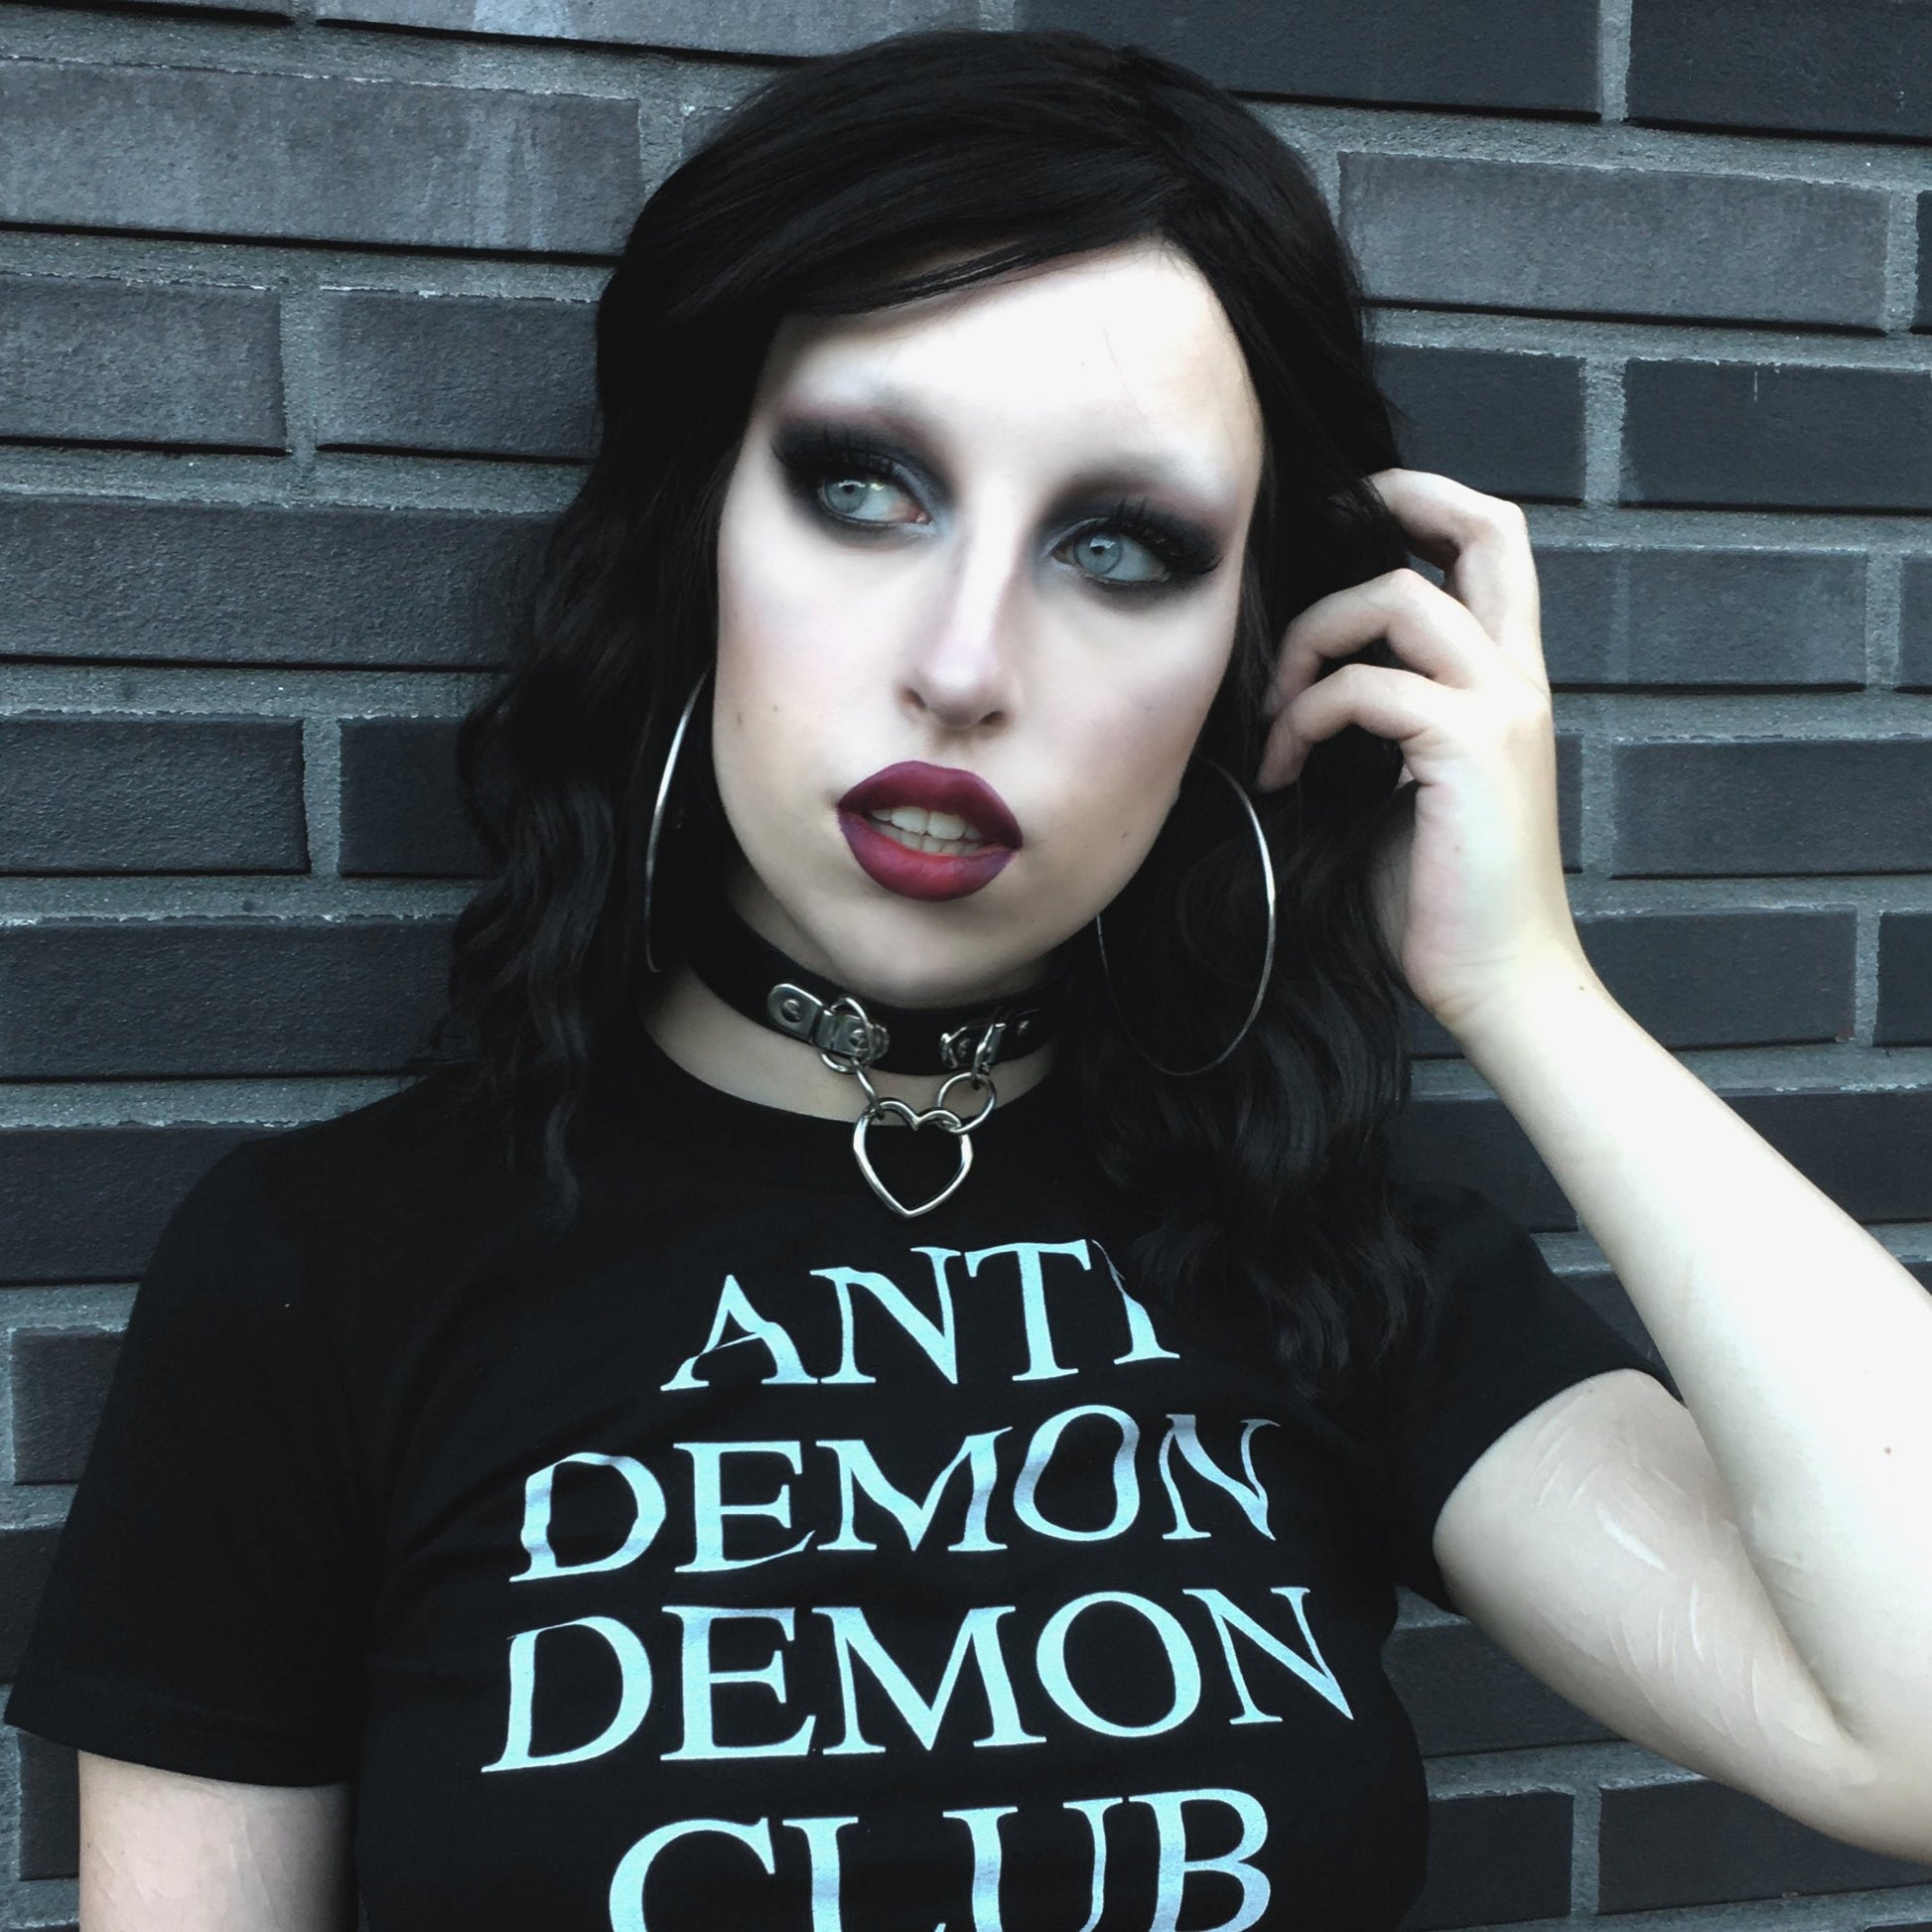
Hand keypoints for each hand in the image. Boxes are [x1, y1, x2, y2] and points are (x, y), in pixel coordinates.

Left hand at [1256, 468, 1595, 1041]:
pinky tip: (1281, 769)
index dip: (1430, 502)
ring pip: (1398, 599)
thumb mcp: (1402, 785)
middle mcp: (1518, 678)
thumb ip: (1378, 719)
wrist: (1499, 981)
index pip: (1494, 546)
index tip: (1352, 515)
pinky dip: (1305, 717)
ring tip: (1277, 710)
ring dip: (1314, 639)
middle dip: (1398, 503)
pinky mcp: (1467, 747)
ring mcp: (1499, 708)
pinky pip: (1366, 687)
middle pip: (1488, 528)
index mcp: (1508, 682)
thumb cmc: (1440, 899)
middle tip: (1315, 531)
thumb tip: (1298, 684)